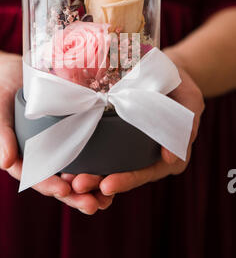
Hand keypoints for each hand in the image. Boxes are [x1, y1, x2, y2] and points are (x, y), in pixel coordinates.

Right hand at [0, 54, 113, 213]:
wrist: (19, 71)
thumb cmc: (2, 89)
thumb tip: (6, 162)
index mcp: (19, 157)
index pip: (33, 176)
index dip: (48, 185)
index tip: (63, 190)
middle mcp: (40, 157)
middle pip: (57, 182)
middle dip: (74, 196)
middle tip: (92, 205)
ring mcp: (58, 148)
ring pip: (74, 174)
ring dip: (90, 189)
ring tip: (107, 199)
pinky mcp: (73, 136)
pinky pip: (86, 155)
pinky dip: (98, 168)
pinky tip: (113, 175)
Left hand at [64, 51, 204, 197]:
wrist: (165, 72)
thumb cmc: (180, 84)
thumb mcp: (189, 99)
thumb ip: (186, 124)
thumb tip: (170, 158)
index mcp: (170, 156)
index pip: (147, 173)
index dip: (127, 180)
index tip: (106, 185)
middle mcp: (150, 159)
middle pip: (125, 175)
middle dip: (100, 182)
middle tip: (77, 185)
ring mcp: (133, 151)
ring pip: (111, 168)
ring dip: (90, 175)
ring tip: (68, 178)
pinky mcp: (118, 138)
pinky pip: (103, 152)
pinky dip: (87, 158)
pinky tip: (68, 162)